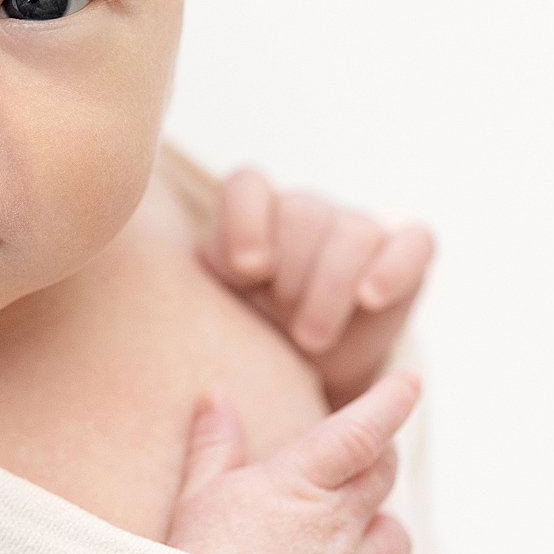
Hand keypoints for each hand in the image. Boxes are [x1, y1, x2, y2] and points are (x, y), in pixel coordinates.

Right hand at [166, 369, 422, 553]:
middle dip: (375, 463)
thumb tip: (217, 396)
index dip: (388, 402)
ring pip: (395, 538)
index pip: (359, 431)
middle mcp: (338, 526)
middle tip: (355, 466)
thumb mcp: (194, 498)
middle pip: (383, 477)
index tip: (410, 383)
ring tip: (341, 541)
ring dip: (376, 532)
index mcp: (298, 485)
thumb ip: (214, 445)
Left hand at [197, 167, 435, 409]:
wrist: (308, 370)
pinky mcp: (405, 249)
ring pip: (352, 231)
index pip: (249, 184)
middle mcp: (304, 210)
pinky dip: (393, 266)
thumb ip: (184, 286)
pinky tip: (370, 298)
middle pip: (303, 214)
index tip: (246, 272)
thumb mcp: (211, 310)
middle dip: (295, 276)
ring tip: (312, 338)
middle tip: (287, 327)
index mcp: (253, 215)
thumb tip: (141, 260)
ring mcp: (357, 226)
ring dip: (332, 286)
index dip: (247, 222)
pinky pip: (412, 240)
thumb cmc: (248, 335)